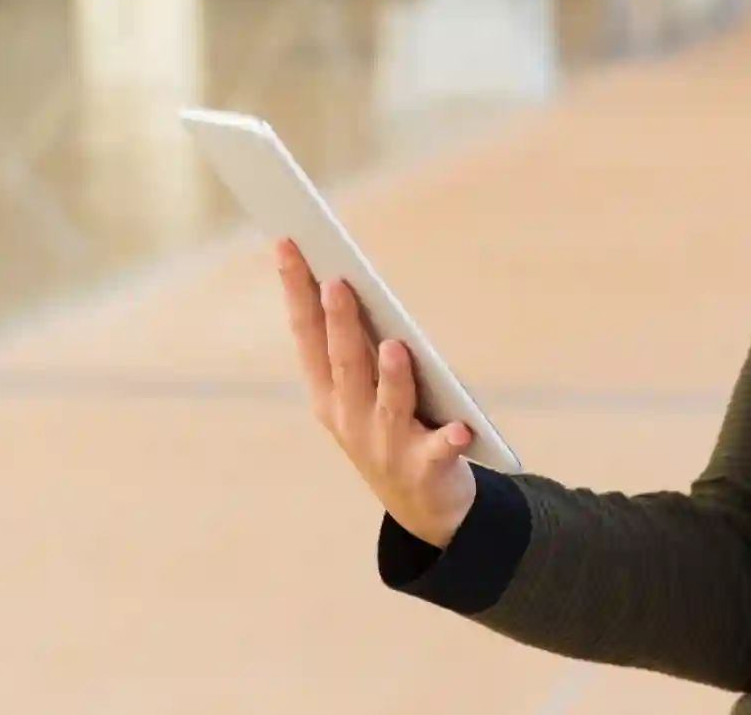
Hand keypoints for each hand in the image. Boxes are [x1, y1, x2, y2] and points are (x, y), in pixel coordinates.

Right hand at [276, 238, 478, 547]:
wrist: (421, 505)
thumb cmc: (388, 427)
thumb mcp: (361, 389)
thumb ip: (355, 343)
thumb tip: (348, 280)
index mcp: (328, 394)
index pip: (307, 334)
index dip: (296, 290)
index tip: (288, 244)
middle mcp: (350, 419)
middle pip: (345, 364)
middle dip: (341, 323)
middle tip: (339, 282)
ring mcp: (386, 446)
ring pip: (389, 405)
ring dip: (392, 377)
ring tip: (395, 346)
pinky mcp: (426, 469)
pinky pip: (440, 451)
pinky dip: (450, 439)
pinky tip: (462, 428)